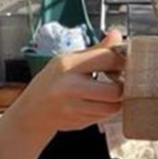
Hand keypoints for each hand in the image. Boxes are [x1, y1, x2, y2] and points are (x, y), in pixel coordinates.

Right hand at [9, 29, 124, 136]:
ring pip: (113, 107)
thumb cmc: (52, 81)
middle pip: (114, 90)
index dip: (122, 60)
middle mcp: (69, 87)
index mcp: (67, 65)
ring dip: (117, 100)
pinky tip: (99, 101)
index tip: (124, 61)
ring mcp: (74, 108)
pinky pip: (105, 116)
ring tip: (110, 91)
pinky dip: (107, 109)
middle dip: (122, 86)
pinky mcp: (80, 122)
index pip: (107, 59)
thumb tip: (117, 35)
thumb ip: (96, 50)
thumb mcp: (68, 60)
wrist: (32, 111)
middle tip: (120, 80)